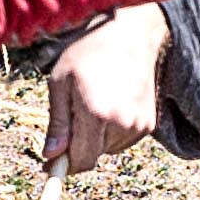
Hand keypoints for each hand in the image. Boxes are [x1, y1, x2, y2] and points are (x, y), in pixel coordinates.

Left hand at [41, 5, 164, 173]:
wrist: (129, 35)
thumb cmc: (88, 52)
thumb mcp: (60, 82)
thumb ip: (57, 122)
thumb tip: (51, 155)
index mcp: (96, 112)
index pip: (81, 160)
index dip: (64, 165)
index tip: (50, 163)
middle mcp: (121, 123)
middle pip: (93, 156)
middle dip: (77, 146)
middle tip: (70, 118)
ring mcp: (138, 125)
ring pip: (107, 149)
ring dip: (95, 138)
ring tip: (93, 102)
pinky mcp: (149, 124)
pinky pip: (122, 141)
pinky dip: (111, 131)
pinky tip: (110, 103)